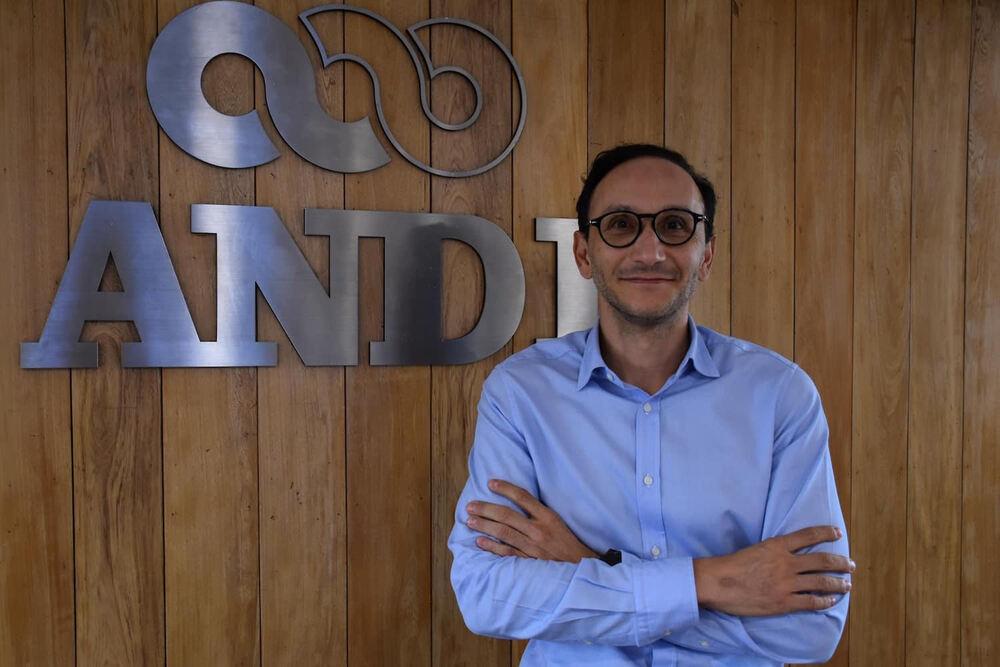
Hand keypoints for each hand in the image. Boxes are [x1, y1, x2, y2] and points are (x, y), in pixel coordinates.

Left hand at [465, 479, 598, 562]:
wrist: (581, 569)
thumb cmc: (567, 544)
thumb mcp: (558, 523)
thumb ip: (539, 513)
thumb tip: (517, 502)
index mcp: (548, 517)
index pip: (523, 497)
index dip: (506, 488)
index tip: (491, 483)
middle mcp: (538, 530)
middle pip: (507, 515)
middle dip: (486, 509)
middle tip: (471, 505)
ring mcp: (532, 547)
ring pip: (503, 533)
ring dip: (484, 525)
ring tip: (470, 520)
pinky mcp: (529, 562)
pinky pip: (506, 553)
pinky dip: (492, 547)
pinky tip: (480, 541)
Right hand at [693, 525, 854, 615]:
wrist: (717, 583)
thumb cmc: (731, 566)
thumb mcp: (755, 549)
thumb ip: (774, 551)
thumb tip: (787, 555)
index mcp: (777, 546)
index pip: (808, 535)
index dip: (826, 533)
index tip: (838, 533)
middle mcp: (786, 563)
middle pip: (822, 561)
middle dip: (841, 563)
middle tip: (851, 565)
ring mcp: (786, 584)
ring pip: (821, 582)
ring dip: (838, 583)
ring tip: (847, 584)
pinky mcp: (783, 602)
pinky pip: (811, 601)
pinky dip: (825, 600)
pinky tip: (832, 600)